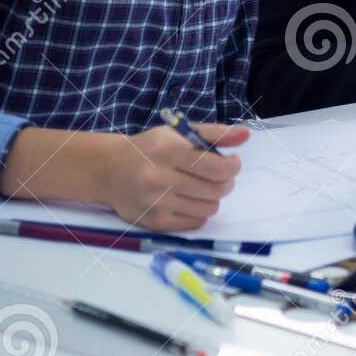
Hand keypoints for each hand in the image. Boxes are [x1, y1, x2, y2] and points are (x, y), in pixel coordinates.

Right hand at [98, 123, 249, 231]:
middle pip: (215, 190)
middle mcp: (159, 178)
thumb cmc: (149, 148)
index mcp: (168, 151)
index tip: (232, 162)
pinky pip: (195, 223)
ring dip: (213, 198)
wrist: (109, 170)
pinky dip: (199, 212)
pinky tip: (189, 200)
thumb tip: (246, 134)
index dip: (232, 167)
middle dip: (225, 182)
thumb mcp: (178, 133)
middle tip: (218, 176)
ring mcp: (155, 203)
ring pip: (208, 208)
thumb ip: (215, 133)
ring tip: (202, 187)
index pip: (215, 167)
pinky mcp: (154, 223)